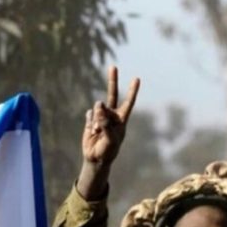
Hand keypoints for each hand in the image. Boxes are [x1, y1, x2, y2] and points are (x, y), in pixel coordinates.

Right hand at [76, 66, 140, 199]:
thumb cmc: (108, 151)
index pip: (128, 102)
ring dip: (96, 119)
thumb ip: (105, 123)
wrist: (96, 159)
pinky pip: (89, 115)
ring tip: (97, 132)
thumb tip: (98, 105)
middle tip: (113, 67)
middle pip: (112, 95)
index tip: (137, 79)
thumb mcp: (110, 139)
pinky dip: (90, 122)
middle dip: (112, 81)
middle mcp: (112, 115)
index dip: (132, 91)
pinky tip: (92, 131)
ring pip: (97, 108)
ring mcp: (101, 117)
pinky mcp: (91, 120)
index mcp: (121, 119)